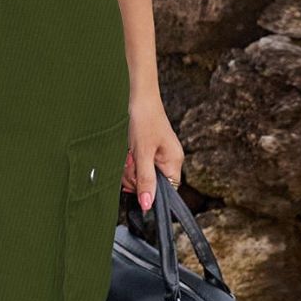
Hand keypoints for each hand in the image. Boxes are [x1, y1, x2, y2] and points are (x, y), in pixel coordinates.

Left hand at [122, 96, 184, 212]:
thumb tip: (148, 205)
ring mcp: (157, 156)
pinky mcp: (147, 150)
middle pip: (149, 184)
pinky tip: (127, 151)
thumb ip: (145, 180)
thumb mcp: (142, 153)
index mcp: (174, 162)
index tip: (135, 179)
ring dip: (129, 167)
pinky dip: (129, 160)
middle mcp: (168, 161)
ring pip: (140, 175)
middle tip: (130, 160)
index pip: (165, 191)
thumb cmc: (144, 120)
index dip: (147, 189)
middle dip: (134, 175)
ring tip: (128, 152)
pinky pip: (136, 165)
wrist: (137, 96)